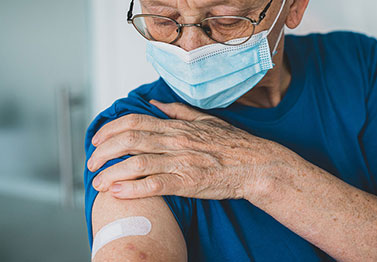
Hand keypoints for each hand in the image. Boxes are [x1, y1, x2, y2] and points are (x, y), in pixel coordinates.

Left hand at [88, 100, 289, 199]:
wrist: (256, 165)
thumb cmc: (234, 144)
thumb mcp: (206, 120)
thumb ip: (178, 112)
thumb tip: (155, 104)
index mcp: (178, 127)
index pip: (136, 122)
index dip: (111, 129)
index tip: (98, 139)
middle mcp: (177, 141)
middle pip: (130, 141)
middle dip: (104, 151)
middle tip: (91, 163)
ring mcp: (182, 162)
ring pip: (138, 162)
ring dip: (112, 172)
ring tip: (98, 182)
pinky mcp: (189, 182)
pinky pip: (156, 184)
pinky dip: (133, 188)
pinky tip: (118, 193)